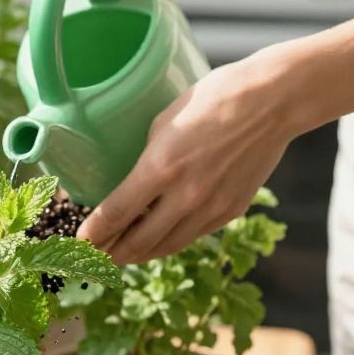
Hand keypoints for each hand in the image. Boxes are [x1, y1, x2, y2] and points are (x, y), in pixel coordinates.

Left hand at [77, 50, 301, 261]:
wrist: (272, 102)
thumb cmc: (216, 97)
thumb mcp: (165, 120)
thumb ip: (149, 156)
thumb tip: (137, 180)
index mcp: (160, 168)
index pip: (115, 214)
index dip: (93, 233)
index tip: (80, 241)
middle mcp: (185, 196)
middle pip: (139, 242)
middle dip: (112, 253)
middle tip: (96, 257)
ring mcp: (211, 208)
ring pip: (168, 246)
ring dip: (142, 255)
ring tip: (125, 256)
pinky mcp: (232, 211)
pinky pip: (194, 235)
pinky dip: (172, 242)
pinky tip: (162, 240)